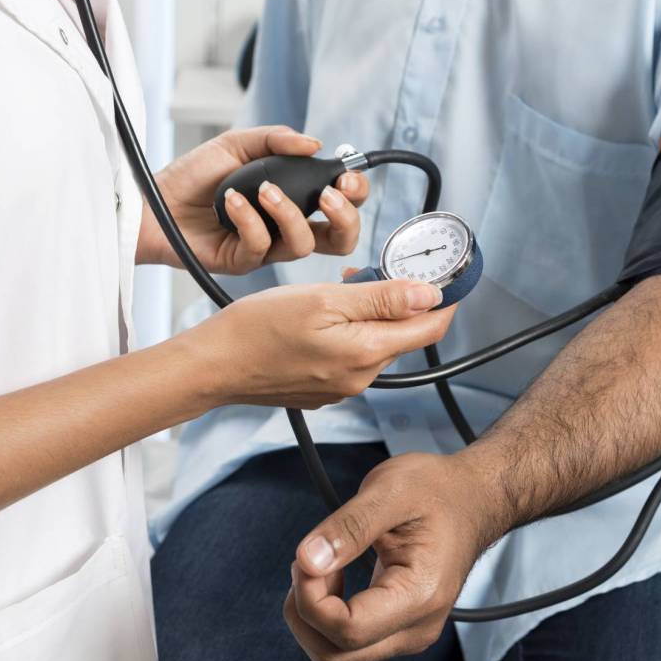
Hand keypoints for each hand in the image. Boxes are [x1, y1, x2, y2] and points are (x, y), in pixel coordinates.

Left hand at [137, 126, 370, 273]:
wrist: (153, 201)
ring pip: (304, 246)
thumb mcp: (236, 144)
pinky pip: (261, 246)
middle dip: (346, 218)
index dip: (354, 193)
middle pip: (340, 239)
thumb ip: (276, 139)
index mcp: (294, 198)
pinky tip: (231, 201)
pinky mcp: (243, 262)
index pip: (340, 203)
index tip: (346, 177)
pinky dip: (249, 219)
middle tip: (329, 195)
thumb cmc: (193, 175)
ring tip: (266, 190)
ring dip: (291, 213)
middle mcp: (285, 226)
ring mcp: (266, 247)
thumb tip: (315, 144)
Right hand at [184, 279, 455, 409]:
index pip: (430, 326)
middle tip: (371, 271)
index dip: (445, 297)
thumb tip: (430, 294)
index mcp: (366, 353)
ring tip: (338, 290)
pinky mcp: (323, 390)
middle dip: (398, 301)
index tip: (447, 273)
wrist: (214, 365)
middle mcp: (361, 378)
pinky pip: (351, 356)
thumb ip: (381, 298)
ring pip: (375, 343)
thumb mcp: (324, 299)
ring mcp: (341, 388)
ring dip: (370, 315)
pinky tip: (320, 318)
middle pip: (403, 334)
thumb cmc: (258, 328)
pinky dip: (348, 333)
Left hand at [283, 449, 504, 660]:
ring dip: (311, 614)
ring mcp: (407, 634)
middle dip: (304, 610)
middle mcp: (416, 628)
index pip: (347, 630)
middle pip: (335, 654)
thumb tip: (308, 561)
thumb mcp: (390, 490)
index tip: (306, 558)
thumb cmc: (438, 492)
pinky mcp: (396, 629)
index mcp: (420, 596)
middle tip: (308, 561)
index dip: (311, 598)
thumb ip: (348, 527)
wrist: (471, 500)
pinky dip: (324, 614)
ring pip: (335, 654)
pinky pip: (345, 642)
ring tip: (320, 566)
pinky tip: (331, 576)